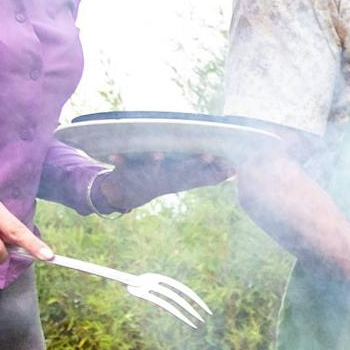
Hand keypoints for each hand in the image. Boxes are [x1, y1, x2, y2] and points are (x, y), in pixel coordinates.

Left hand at [90, 155, 230, 213]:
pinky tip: (113, 155)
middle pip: (182, 170)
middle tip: (207, 156)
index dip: (217, 168)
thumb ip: (209, 175)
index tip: (233, 164)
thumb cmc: (160, 181)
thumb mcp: (186, 180)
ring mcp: (147, 175)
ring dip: (155, 162)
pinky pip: (123, 165)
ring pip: (153, 168)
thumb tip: (235, 170)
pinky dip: (119, 161)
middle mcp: (166, 178)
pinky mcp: (128, 172)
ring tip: (158, 155)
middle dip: (194, 163)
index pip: (203, 174)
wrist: (126, 195)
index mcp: (180, 178)